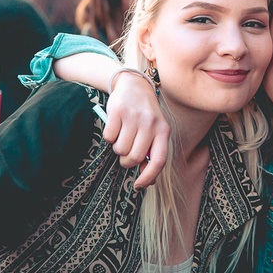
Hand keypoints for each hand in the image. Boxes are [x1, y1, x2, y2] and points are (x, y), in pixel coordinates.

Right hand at [106, 72, 170, 188]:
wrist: (134, 86)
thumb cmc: (144, 115)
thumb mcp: (155, 131)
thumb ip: (152, 153)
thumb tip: (145, 181)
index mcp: (163, 131)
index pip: (158, 161)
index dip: (148, 177)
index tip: (138, 186)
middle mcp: (150, 123)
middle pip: (134, 158)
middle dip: (126, 160)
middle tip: (126, 153)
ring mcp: (134, 117)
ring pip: (120, 149)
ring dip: (117, 148)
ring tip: (122, 136)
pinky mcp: (118, 111)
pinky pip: (109, 137)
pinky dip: (109, 137)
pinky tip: (116, 127)